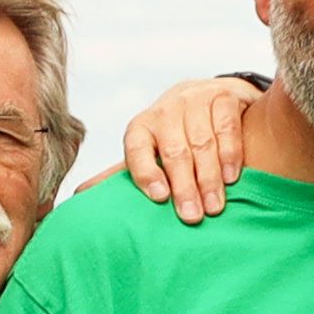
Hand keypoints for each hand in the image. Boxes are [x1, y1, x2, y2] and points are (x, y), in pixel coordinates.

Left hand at [119, 79, 266, 223]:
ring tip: (214, 207)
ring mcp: (194, 101)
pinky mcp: (222, 97)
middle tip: (192, 217)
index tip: (159, 198)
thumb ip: (123, 173)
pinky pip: (226, 127)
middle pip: (174, 151)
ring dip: (209, 178)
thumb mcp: (149, 152)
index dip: (146, 173)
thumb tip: (81, 195)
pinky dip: (230, 154)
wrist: (207, 96)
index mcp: (141, 128)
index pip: (137, 150)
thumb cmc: (174, 136)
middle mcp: (165, 111)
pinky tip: (232, 177)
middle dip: (184, 186)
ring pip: (201, 142)